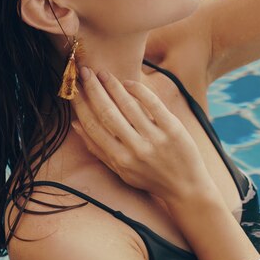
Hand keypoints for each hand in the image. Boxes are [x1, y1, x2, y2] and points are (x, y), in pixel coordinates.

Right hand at [70, 67, 214, 202]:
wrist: (186, 188)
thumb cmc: (150, 177)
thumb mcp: (121, 169)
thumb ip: (98, 148)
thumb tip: (76, 124)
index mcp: (119, 159)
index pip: (93, 126)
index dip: (80, 105)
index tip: (72, 88)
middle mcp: (135, 149)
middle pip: (107, 113)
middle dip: (93, 89)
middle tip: (84, 71)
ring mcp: (154, 138)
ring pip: (128, 105)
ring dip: (112, 86)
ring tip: (103, 73)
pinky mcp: (173, 129)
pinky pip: (152, 104)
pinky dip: (139, 90)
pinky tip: (128, 83)